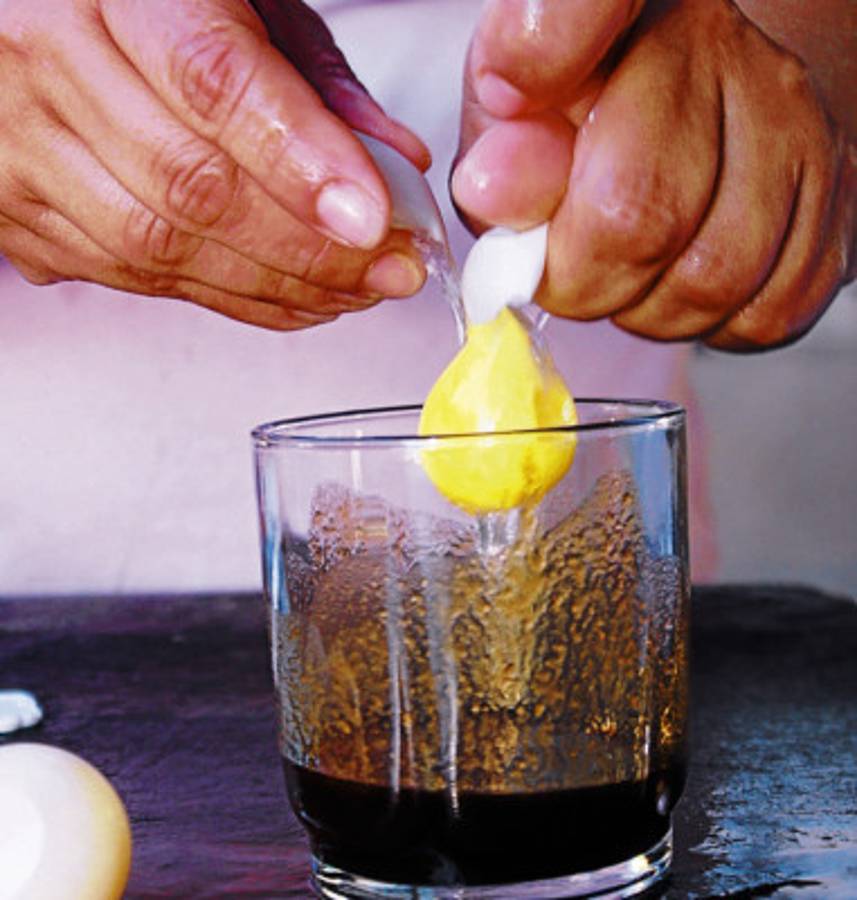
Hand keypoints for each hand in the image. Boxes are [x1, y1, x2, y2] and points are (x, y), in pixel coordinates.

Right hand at [0, 0, 428, 328]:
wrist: (32, 17)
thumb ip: (316, 80)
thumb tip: (398, 165)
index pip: (212, 83)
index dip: (301, 162)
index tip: (372, 219)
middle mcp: (43, 63)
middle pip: (189, 187)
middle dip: (310, 248)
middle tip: (389, 268)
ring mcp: (19, 148)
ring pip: (159, 249)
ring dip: (276, 286)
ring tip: (353, 290)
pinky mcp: (18, 215)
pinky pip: (133, 280)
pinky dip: (228, 298)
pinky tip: (290, 295)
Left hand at [452, 0, 856, 349]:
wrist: (716, 118)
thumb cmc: (599, 122)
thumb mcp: (522, 119)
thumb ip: (503, 150)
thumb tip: (495, 189)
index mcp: (643, 15)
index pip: (592, 5)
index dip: (545, 50)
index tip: (505, 109)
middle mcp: (741, 59)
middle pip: (640, 218)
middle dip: (579, 280)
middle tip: (564, 266)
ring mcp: (804, 136)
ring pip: (710, 283)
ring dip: (644, 309)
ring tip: (627, 273)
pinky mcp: (838, 214)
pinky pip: (763, 316)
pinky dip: (706, 325)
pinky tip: (679, 283)